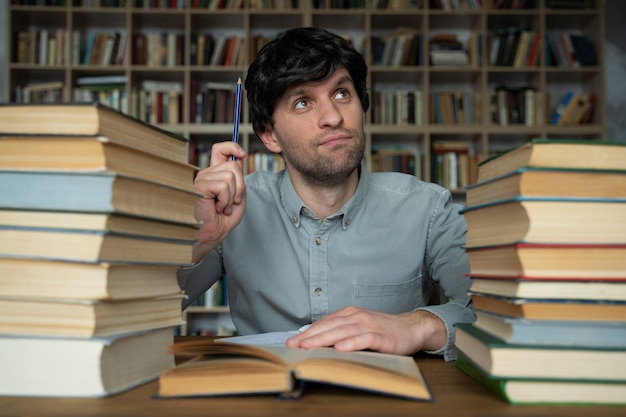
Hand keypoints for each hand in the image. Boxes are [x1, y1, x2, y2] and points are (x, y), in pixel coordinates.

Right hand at [192, 142, 246, 261]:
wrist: (210, 235)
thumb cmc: (221, 221)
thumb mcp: (237, 198)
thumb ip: (239, 180)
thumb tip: (238, 159)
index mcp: (214, 175)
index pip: (220, 150)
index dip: (232, 147)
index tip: (242, 153)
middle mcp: (206, 174)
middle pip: (233, 166)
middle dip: (240, 186)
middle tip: (232, 203)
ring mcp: (201, 179)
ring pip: (230, 176)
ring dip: (232, 196)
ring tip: (223, 207)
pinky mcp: (199, 186)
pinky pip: (223, 186)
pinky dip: (225, 200)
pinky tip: (217, 208)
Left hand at [285, 306, 446, 355]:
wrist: (411, 328)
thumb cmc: (382, 330)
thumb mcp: (358, 327)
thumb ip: (340, 331)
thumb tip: (316, 340)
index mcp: (349, 314)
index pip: (323, 323)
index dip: (307, 332)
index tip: (291, 342)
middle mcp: (357, 317)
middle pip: (329, 327)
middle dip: (309, 336)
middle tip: (293, 345)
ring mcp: (369, 326)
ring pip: (343, 332)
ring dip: (324, 340)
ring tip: (309, 347)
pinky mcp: (382, 337)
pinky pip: (365, 340)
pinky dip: (352, 343)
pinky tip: (341, 348)